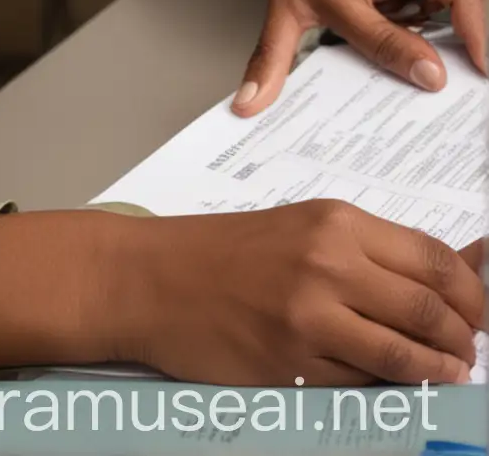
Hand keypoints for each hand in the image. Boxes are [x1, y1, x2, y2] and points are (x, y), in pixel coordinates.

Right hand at [120, 202, 481, 386]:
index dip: (473, 293)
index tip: (482, 311)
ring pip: (403, 357)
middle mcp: (328, 265)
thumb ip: (373, 250)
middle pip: (429, 310)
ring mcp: (310, 319)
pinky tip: (399, 388)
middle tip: (472, 351)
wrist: (157, 278)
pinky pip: (362, 387)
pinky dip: (390, 392)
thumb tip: (459, 269)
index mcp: (336, 222)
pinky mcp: (292, 367)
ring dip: (438, 372)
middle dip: (464, 339)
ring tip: (448, 374)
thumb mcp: (305, 226)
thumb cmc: (230, 251)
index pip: (435, 260)